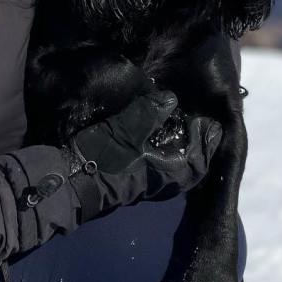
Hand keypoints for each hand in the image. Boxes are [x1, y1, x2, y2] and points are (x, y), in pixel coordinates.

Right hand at [62, 91, 222, 222]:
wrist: (71, 180)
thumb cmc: (102, 157)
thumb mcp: (126, 129)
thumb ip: (150, 112)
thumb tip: (170, 99)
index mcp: (166, 174)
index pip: (199, 161)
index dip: (207, 142)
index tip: (210, 123)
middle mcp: (160, 182)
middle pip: (190, 166)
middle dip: (197, 146)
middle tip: (199, 124)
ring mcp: (145, 182)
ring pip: (175, 167)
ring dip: (181, 149)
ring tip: (181, 126)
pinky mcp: (131, 178)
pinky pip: (160, 165)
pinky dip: (166, 151)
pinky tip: (158, 135)